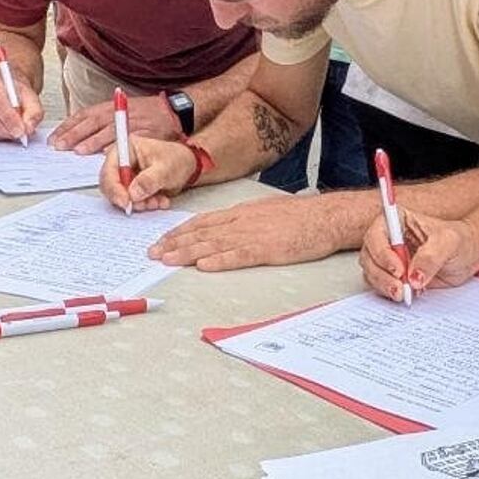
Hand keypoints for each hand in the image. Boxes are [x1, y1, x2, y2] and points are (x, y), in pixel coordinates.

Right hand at [0, 72, 42, 141]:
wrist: (10, 96)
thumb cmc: (18, 97)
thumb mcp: (32, 101)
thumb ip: (33, 113)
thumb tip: (27, 128)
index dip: (8, 118)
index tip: (20, 130)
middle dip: (5, 129)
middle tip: (19, 135)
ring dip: (0, 134)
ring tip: (12, 132)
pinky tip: (3, 132)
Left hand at [51, 90, 180, 152]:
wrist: (173, 110)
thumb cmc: (147, 113)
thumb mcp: (121, 110)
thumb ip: (102, 122)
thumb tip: (78, 137)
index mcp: (110, 107)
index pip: (84, 115)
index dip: (68, 126)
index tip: (55, 137)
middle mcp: (119, 112)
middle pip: (92, 123)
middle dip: (74, 134)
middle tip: (60, 146)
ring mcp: (132, 122)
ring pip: (109, 131)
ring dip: (93, 141)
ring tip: (79, 151)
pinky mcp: (145, 131)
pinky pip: (130, 139)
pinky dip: (118, 146)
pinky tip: (107, 154)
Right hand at [99, 135, 196, 210]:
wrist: (188, 167)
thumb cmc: (177, 160)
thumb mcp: (166, 169)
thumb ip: (149, 180)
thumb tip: (133, 194)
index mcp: (127, 149)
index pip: (109, 169)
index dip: (114, 188)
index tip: (126, 202)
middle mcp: (122, 161)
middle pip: (110, 185)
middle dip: (127, 198)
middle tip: (144, 205)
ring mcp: (126, 175)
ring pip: (121, 196)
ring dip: (139, 204)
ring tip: (158, 201)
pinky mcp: (132, 187)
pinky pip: (131, 201)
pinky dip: (145, 205)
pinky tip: (160, 201)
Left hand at [149, 192, 357, 270]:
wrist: (326, 217)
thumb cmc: (301, 216)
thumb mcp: (267, 211)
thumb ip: (246, 219)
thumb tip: (228, 229)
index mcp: (242, 211)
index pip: (203, 221)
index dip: (180, 231)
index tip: (162, 240)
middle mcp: (242, 221)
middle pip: (201, 232)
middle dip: (174, 243)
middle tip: (152, 253)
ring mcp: (253, 235)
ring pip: (213, 244)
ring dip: (187, 253)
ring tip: (166, 260)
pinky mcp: (267, 250)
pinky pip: (238, 256)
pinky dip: (219, 261)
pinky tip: (203, 266)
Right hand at [359, 208, 478, 300]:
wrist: (470, 255)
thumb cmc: (461, 240)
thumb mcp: (449, 243)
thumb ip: (431, 257)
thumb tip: (414, 277)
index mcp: (398, 220)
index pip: (377, 233)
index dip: (382, 252)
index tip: (398, 269)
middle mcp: (389, 238)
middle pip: (369, 255)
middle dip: (382, 274)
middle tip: (401, 288)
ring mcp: (389, 257)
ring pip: (371, 272)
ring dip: (384, 285)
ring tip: (404, 293)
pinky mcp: (394, 275)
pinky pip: (381, 285)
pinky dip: (389, 292)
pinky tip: (408, 293)